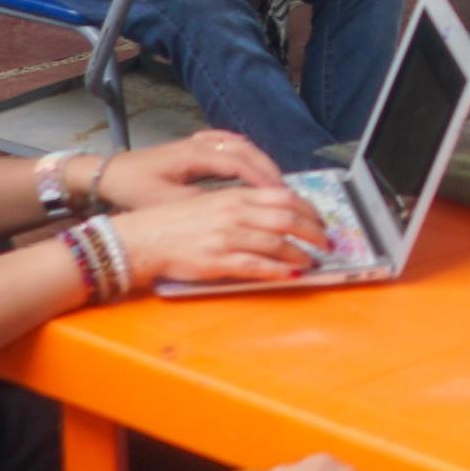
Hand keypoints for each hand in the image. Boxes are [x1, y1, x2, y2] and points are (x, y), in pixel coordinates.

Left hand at [102, 130, 285, 204]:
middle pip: (246, 150)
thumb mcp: (165, 202)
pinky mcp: (193, 146)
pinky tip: (253, 162)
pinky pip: (228, 143)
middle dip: (269, 170)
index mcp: (195, 155)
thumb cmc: (133, 189)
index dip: (263, 180)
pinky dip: (246, 153)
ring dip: (260, 163)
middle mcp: (200, 143)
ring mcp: (197, 142)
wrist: (107, 173)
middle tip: (288, 194)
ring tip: (276, 184)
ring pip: (239, 146)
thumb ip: (199, 204)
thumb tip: (233, 212)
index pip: (240, 163)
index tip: (281, 198)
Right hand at [108, 183, 327, 287]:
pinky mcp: (218, 262)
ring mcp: (226, 238)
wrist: (143, 239)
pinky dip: (279, 270)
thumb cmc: (175, 222)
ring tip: (312, 261)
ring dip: (301, 253)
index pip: (283, 197)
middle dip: (313, 231)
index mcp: (233, 196)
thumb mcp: (211, 202)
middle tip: (326, 242)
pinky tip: (291, 274)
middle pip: (287, 219)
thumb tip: (275, 213)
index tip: (319, 219)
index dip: (308, 209)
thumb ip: (242, 205)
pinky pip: (256, 266)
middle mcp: (233, 213)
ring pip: (276, 243)